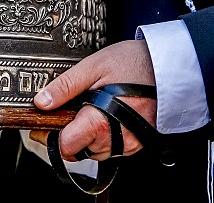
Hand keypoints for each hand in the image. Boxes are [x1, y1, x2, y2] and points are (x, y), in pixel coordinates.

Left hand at [29, 40, 155, 161]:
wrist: (171, 65)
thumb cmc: (137, 62)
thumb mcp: (94, 66)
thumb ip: (66, 86)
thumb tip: (42, 101)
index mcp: (101, 122)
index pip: (66, 147)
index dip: (51, 136)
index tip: (43, 124)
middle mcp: (117, 139)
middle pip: (80, 151)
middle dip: (69, 134)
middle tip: (68, 110)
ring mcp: (130, 143)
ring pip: (97, 151)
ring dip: (87, 136)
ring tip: (90, 108)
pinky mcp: (139, 141)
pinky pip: (114, 146)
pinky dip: (105, 135)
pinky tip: (106, 114)